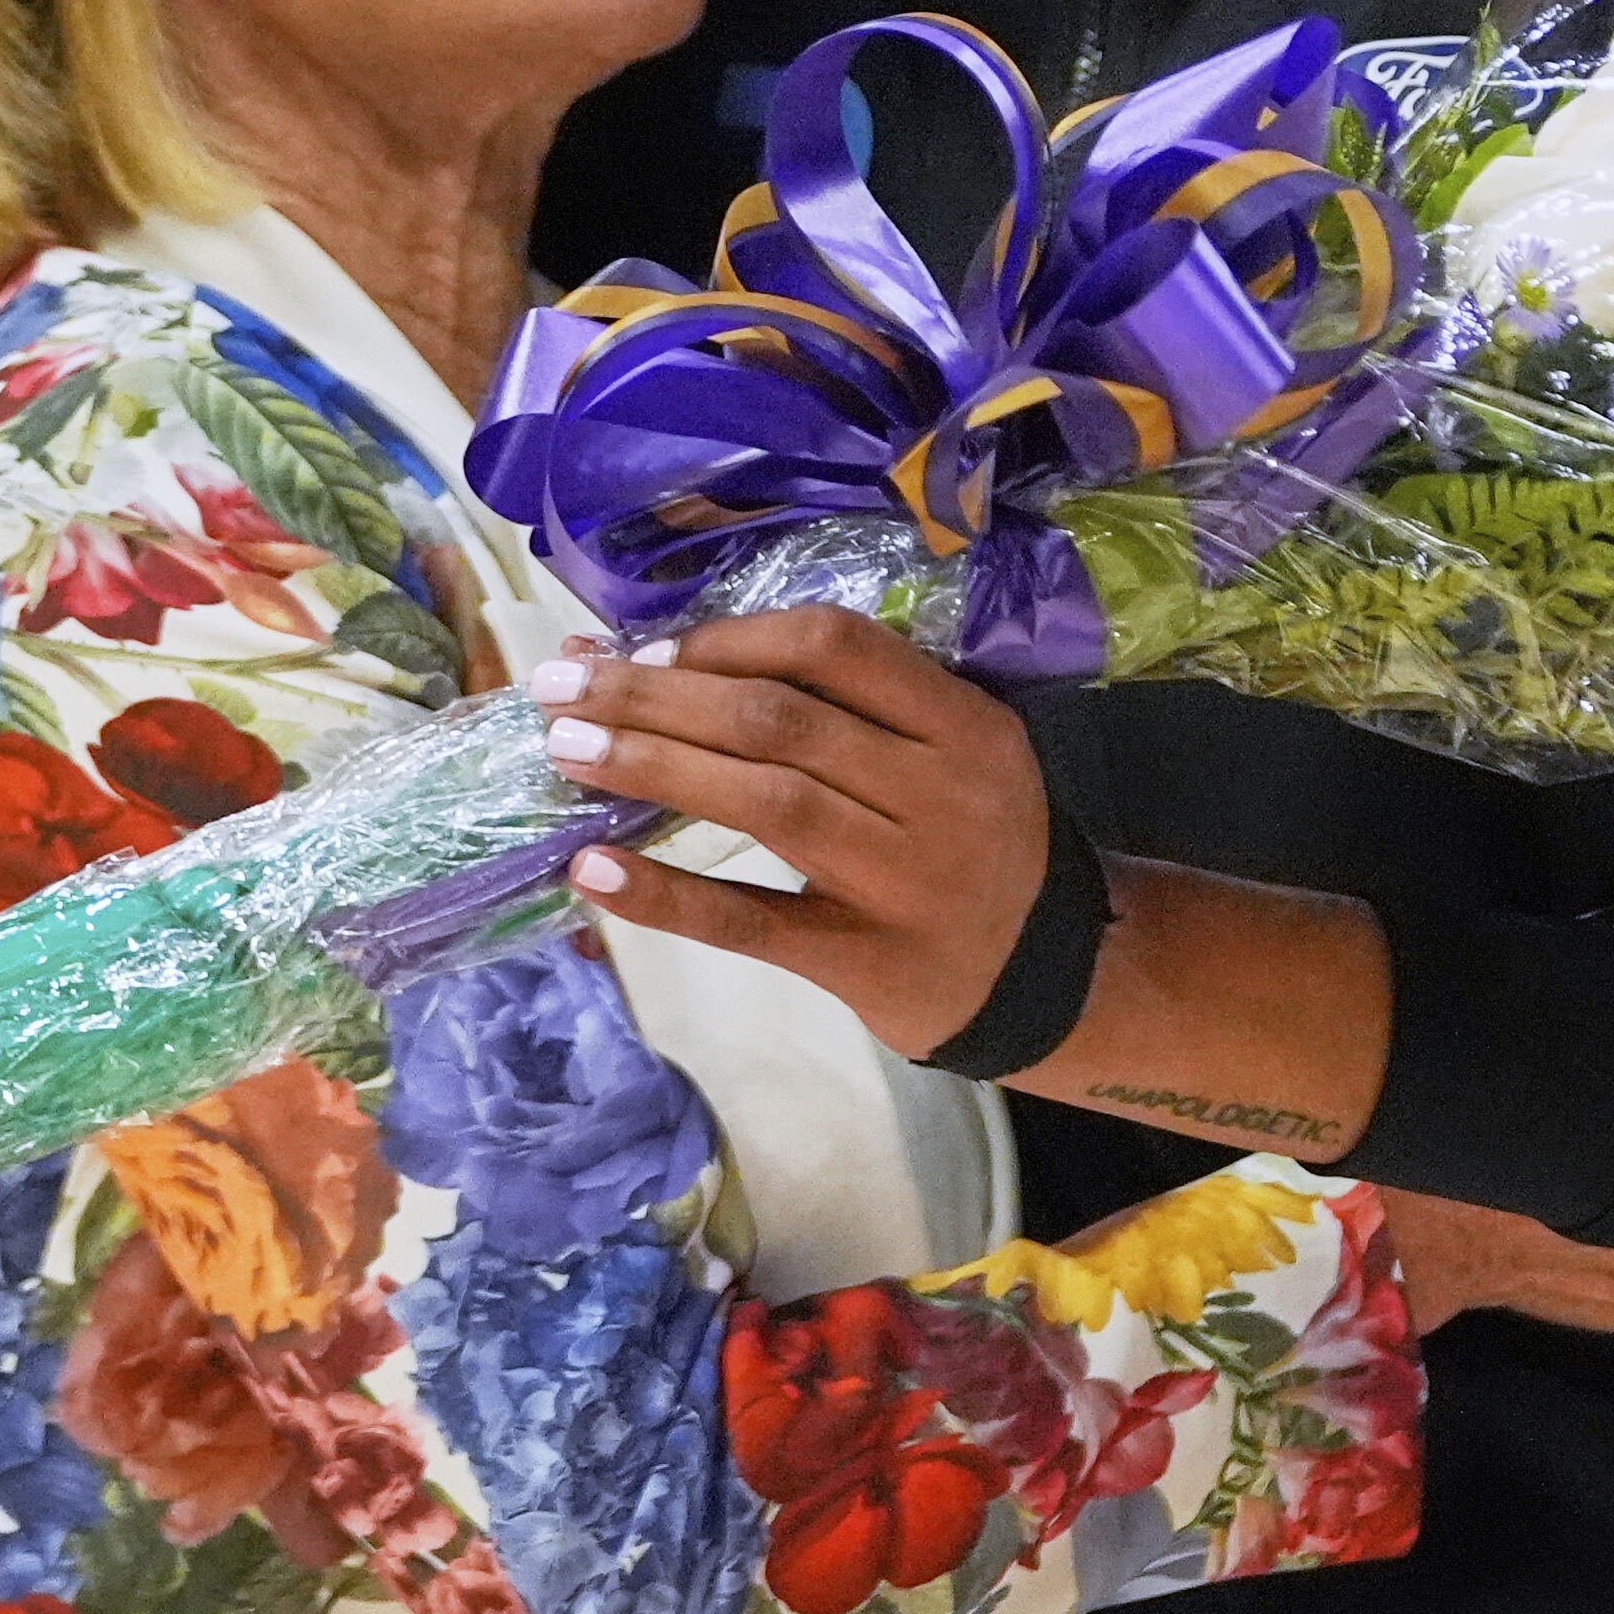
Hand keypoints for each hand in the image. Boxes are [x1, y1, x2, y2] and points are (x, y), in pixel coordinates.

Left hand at [541, 611, 1047, 1057]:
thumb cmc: (975, 838)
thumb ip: (855, 708)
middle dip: (657, 696)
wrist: (1052, 976)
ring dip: (654, 768)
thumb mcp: (956, 751)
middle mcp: (938, 792)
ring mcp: (904, 880)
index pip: (835, 647)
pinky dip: (669, 894)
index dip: (727, 637)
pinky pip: (753, 924)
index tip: (641, 645)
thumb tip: (681, 657)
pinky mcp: (864, 960)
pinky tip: (594, 872)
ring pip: (766, 803)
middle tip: (561, 691)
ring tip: (565, 754)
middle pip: (779, 721)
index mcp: (963, 721)